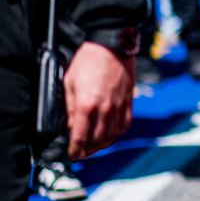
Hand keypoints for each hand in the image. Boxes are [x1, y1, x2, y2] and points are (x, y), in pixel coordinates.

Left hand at [64, 42, 134, 158]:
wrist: (112, 45)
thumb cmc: (88, 60)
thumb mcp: (69, 82)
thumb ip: (69, 107)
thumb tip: (70, 125)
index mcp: (86, 105)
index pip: (80, 137)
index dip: (75, 150)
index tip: (72, 154)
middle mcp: (104, 109)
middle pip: (97, 141)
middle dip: (88, 151)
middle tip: (82, 152)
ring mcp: (119, 106)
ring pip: (113, 135)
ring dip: (103, 144)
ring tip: (95, 145)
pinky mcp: (129, 101)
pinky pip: (125, 124)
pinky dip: (117, 132)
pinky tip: (111, 132)